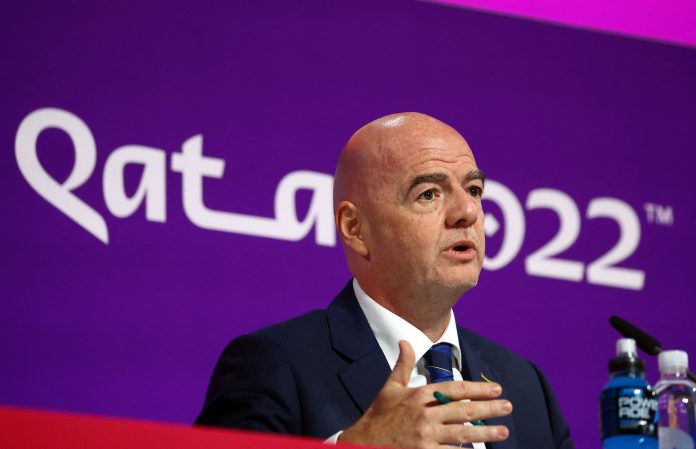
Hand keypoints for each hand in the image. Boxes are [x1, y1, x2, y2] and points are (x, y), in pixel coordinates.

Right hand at [338, 340, 511, 447]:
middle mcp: (424, 414)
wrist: (362, 444)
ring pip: (463, 434)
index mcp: (419, 395)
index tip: (497, 388)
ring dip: (486, 433)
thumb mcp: (390, 388)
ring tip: (503, 431)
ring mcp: (425, 436)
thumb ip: (403, 365)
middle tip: (508, 406)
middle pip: (464, 410)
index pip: (456, 389)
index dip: (478, 389)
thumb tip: (405, 342)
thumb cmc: (379, 416)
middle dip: (490, 408)